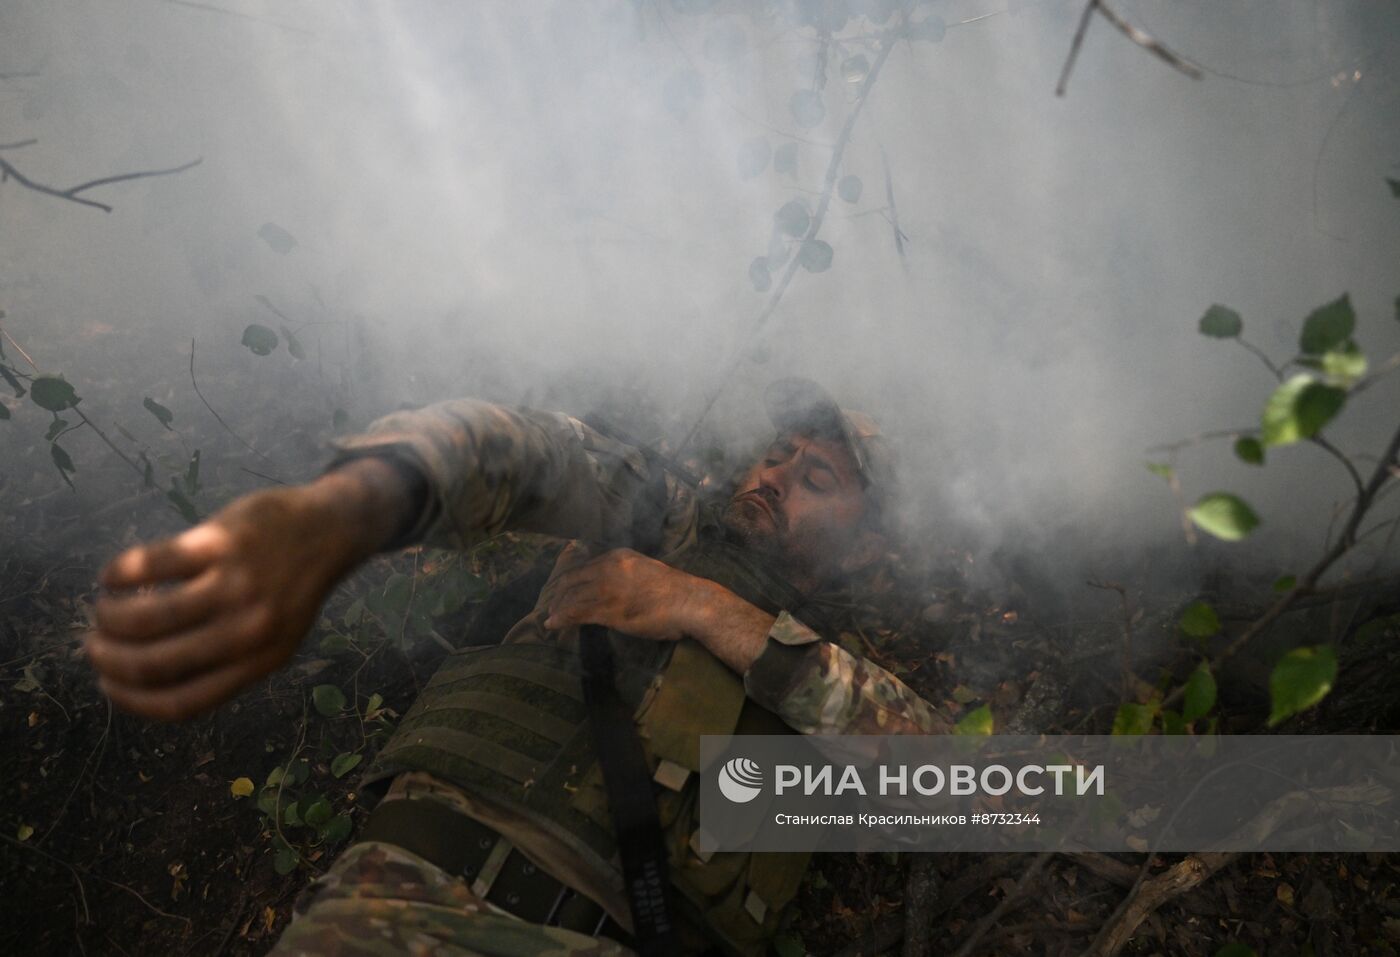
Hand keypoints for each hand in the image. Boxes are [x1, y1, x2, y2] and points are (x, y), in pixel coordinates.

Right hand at [85, 460, 412, 720]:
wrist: (330, 530)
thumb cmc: (288, 589)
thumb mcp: (273, 640)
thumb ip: (224, 664)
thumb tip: (146, 685)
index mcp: (259, 663)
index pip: (182, 702)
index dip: (132, 700)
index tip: (107, 686)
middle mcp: (248, 630)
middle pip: (155, 662)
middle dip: (109, 659)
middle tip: (94, 645)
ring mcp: (236, 585)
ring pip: (147, 616)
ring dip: (109, 618)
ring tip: (103, 611)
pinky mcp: (223, 542)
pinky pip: (152, 563)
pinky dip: (119, 573)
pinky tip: (113, 576)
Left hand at [543, 547, 712, 640]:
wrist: (690, 602)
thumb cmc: (673, 590)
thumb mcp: (645, 569)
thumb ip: (625, 573)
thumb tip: (613, 586)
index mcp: (618, 556)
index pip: (584, 566)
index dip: (568, 579)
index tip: (561, 590)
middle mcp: (609, 567)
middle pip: (572, 579)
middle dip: (557, 594)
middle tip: (550, 606)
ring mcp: (608, 588)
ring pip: (571, 597)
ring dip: (557, 609)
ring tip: (550, 619)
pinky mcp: (609, 610)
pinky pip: (577, 613)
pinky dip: (561, 619)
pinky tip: (553, 625)